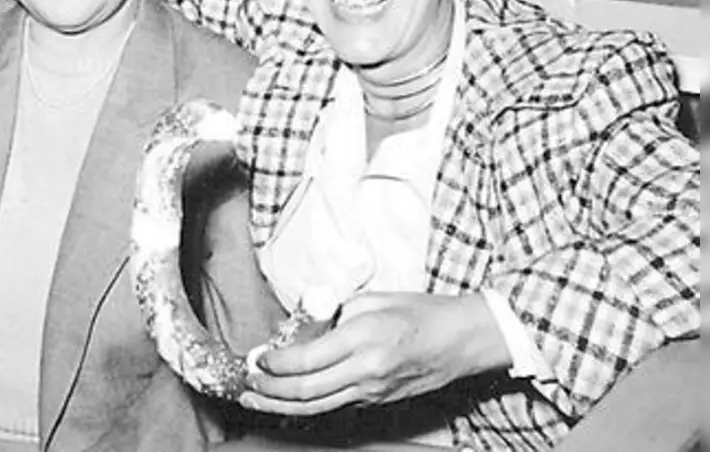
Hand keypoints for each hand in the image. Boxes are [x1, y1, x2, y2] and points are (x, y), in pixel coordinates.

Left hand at [240, 292, 507, 416]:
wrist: (462, 340)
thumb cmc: (421, 313)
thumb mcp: (372, 300)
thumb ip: (333, 315)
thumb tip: (299, 328)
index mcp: (364, 339)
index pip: (306, 361)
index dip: (275, 363)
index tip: (258, 357)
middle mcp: (366, 371)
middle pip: (305, 392)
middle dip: (269, 390)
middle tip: (247, 383)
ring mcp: (372, 392)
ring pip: (316, 407)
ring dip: (280, 405)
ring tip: (255, 400)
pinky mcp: (376, 402)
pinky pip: (334, 408)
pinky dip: (306, 407)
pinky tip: (287, 402)